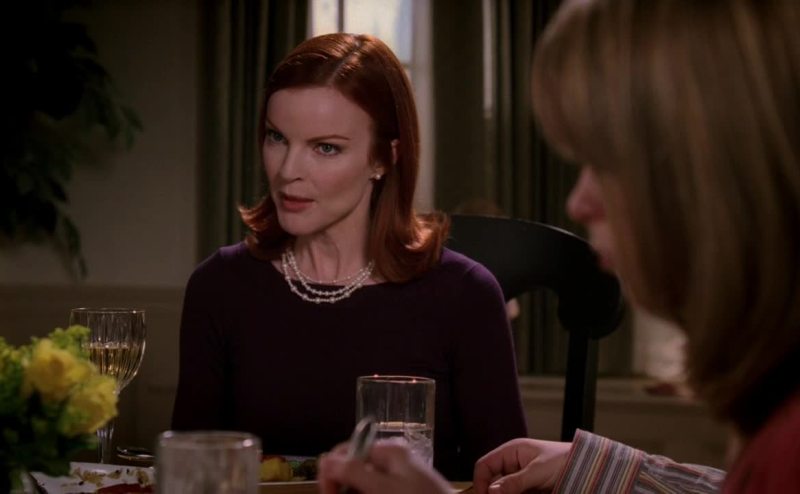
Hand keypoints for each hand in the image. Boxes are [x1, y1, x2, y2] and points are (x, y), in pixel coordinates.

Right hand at [318, 440, 451, 493]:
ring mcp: (399, 477)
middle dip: (342, 486)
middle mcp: (393, 459)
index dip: (331, 471)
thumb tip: (324, 459)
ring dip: (354, 492)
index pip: (347, 451)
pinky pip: (377, 490)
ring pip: (364, 484)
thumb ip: (354, 472)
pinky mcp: (404, 491)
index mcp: (389, 450)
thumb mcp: (384, 488)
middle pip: (354, 468)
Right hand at [473, 438, 571, 493]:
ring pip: (503, 491)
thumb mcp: (537, 471)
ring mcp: (520, 478)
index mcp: (511, 451)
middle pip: (492, 481)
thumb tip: (491, 491)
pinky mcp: (529, 490)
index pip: (485, 465)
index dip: (480, 482)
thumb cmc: (564, 460)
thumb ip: (514, 482)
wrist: (588, 469)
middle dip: (493, 492)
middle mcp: (513, 464)